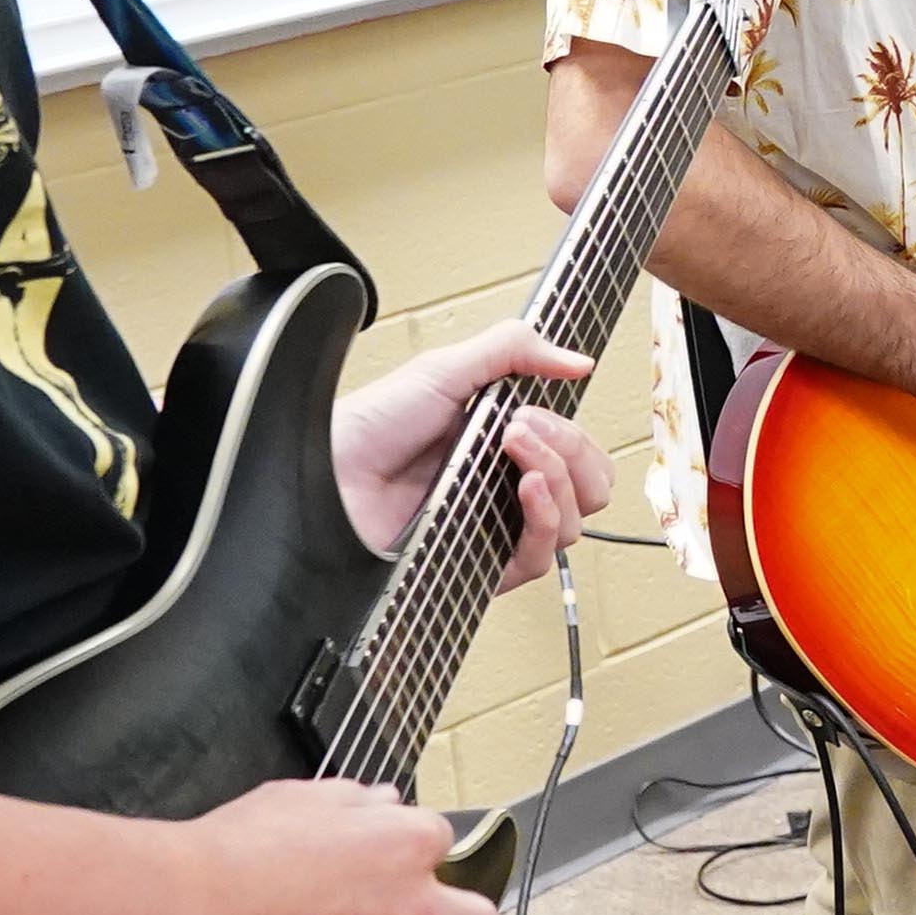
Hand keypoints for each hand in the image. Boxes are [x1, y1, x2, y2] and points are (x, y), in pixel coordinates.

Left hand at [330, 320, 619, 592]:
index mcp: (504, 447)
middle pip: (588, 488)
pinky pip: (541, 557)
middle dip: (572, 452)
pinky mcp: (481, 564)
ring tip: (514, 451)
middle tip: (524, 429)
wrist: (327, 476)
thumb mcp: (443, 371)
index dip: (574, 434)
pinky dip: (545, 518)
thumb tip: (579, 360)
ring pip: (573, 522)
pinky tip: (526, 488)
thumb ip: (513, 350)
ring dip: (558, 478)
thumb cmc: (367, 429)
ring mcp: (495, 527)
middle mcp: (505, 489)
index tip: (538, 411)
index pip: (579, 453)